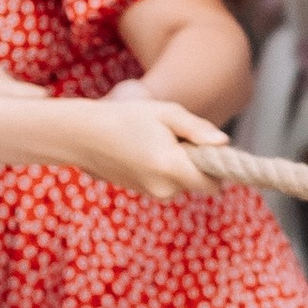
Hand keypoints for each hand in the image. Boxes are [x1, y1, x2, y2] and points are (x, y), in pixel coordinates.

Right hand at [62, 97, 228, 203]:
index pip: (213, 185)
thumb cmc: (127, 117)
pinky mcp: (140, 193)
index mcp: (172, 167)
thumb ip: (198, 129)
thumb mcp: (167, 113)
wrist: (82, 134)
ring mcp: (150, 194)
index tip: (209, 150)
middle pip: (198, 184)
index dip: (217, 168)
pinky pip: (165, 184)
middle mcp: (163, 188)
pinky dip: (163, 171)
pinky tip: (145, 152)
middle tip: (177, 138)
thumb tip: (224, 143)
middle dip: (196, 164)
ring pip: (181, 183)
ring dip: (178, 167)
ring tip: (156, 143)